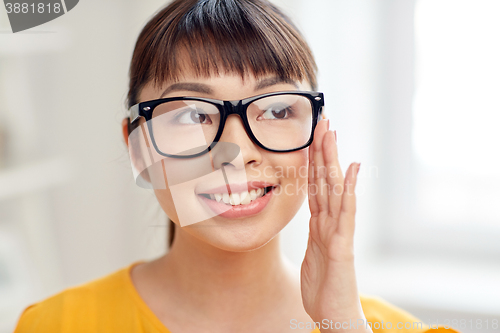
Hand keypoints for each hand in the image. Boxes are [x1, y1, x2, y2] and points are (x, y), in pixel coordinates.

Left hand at [301, 119, 368, 331]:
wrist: (334, 315)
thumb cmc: (324, 287)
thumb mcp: (313, 254)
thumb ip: (315, 233)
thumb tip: (315, 217)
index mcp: (320, 224)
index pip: (315, 185)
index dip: (312, 161)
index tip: (310, 137)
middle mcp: (330, 222)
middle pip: (326, 180)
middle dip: (323, 151)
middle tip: (323, 121)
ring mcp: (338, 232)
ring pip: (335, 189)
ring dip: (334, 161)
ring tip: (333, 134)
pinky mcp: (343, 246)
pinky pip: (346, 213)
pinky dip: (349, 190)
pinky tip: (353, 170)